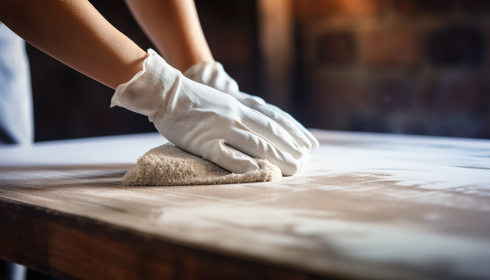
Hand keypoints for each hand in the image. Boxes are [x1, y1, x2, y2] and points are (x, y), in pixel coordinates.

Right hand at [111, 50, 306, 174]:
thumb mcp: (221, 101)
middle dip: (291, 147)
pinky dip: (243, 164)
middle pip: (269, 133)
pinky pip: (226, 155)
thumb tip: (255, 126)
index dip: (293, 132)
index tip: (309, 144)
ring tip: (294, 169)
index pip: (273, 120)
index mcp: (238, 106)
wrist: (164, 92)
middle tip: (307, 161)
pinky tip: (258, 172)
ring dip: (277, 157)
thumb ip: (237, 112)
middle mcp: (234, 115)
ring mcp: (219, 128)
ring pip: (255, 144)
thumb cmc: (191, 98)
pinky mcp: (203, 141)